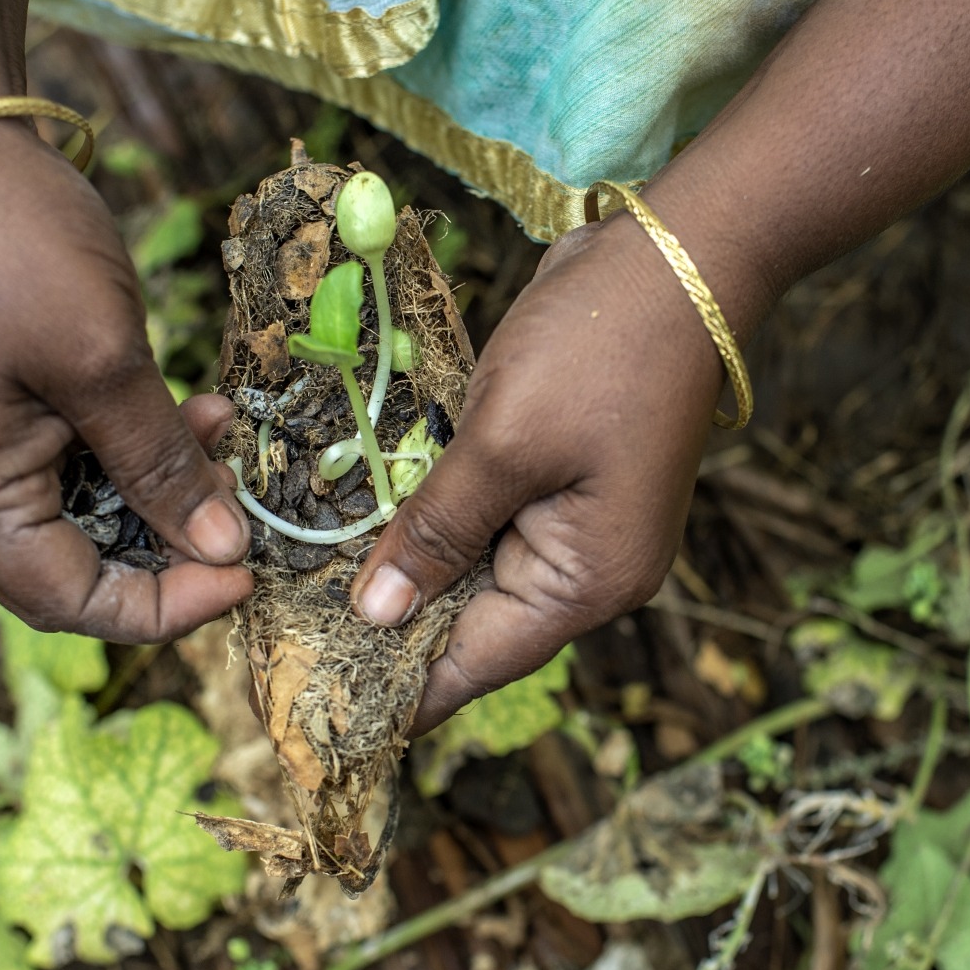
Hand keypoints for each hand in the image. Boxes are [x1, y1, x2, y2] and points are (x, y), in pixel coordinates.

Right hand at [0, 119, 252, 640]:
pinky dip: (133, 443)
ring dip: (160, 487)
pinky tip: (195, 407)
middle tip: (246, 511)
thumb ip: (161, 465)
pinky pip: (69, 456)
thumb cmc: (9, 241)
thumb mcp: (105, 360)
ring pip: (81, 509)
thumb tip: (219, 548)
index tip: (245, 576)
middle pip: (73, 566)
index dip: (164, 607)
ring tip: (227, 438)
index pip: (69, 601)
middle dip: (168, 546)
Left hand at [350, 212, 727, 732]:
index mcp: (588, 583)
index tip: (319, 712)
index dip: (398, 691)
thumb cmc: (598, 346)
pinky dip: (434, 527)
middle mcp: (590, 574)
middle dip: (391, 631)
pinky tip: (369, 525)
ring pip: (475, 577)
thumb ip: (436, 531)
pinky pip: (486, 527)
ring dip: (407, 576)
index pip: (476, 664)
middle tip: (292, 644)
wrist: (677, 257)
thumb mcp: (502, 440)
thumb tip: (377, 614)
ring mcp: (579, 529)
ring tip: (311, 591)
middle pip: (475, 628)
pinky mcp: (562, 484)